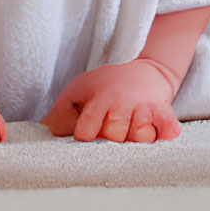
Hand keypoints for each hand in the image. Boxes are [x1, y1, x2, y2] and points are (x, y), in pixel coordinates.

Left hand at [41, 58, 181, 143]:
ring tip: (132, 131)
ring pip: (139, 138)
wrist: (143, 69)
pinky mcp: (163, 111)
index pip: (86, 131)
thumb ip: (61, 114)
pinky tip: (162, 134)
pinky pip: (167, 127)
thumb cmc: (106, 85)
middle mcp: (120, 104)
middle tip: (111, 135)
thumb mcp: (78, 92)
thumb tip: (42, 134)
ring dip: (136, 140)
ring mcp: (143, 108)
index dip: (85, 140)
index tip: (87, 139)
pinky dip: (166, 132)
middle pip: (113, 137)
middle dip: (110, 141)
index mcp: (98, 100)